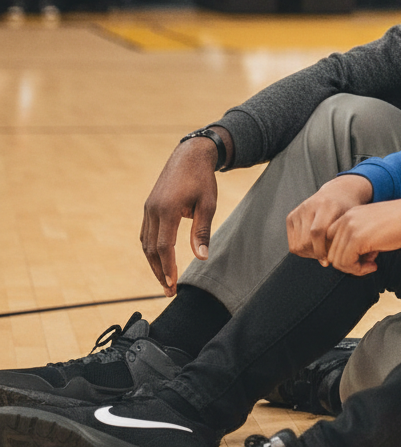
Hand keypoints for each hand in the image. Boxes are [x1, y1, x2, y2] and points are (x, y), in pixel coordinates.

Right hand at [140, 135, 223, 295]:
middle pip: (151, 249)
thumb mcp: (208, 204)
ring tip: (165, 280)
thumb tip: (202, 257)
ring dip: (154, 263)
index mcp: (167, 209)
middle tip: (169, 290)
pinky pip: (146, 233)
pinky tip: (160, 260)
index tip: (172, 284)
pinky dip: (151, 250)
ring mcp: (148, 208)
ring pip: (146, 243)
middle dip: (159, 272)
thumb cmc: (202, 179)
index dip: (167, 267)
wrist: (190, 156)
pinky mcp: (149, 207)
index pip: (163, 246)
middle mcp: (153, 210)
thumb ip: (202, 231)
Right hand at [286, 174, 373, 263]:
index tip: (328, 260)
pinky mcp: (291, 216)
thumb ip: (338, 240)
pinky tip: (313, 246)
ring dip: (309, 253)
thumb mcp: (347, 222)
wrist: (337, 194)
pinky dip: (302, 250)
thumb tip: (324, 263)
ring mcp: (299, 210)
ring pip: (297, 245)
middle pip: (305, 241)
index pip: (317, 232)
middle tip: (325, 256)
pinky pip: (292, 243)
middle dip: (315, 254)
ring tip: (320, 251)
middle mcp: (310, 205)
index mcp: (327, 205)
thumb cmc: (346, 211)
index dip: (321, 250)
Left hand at [325, 190, 400, 275]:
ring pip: (337, 260)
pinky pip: (347, 263)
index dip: (344, 254)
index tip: (362, 257)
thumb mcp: (374, 228)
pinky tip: (374, 265)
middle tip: (369, 263)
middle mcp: (345, 219)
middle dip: (349, 263)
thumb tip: (350, 260)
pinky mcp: (357, 238)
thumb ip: (359, 239)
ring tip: (372, 264)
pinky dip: (359, 270)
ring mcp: (349, 228)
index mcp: (349, 215)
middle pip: (331, 252)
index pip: (330, 241)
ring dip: (354, 268)